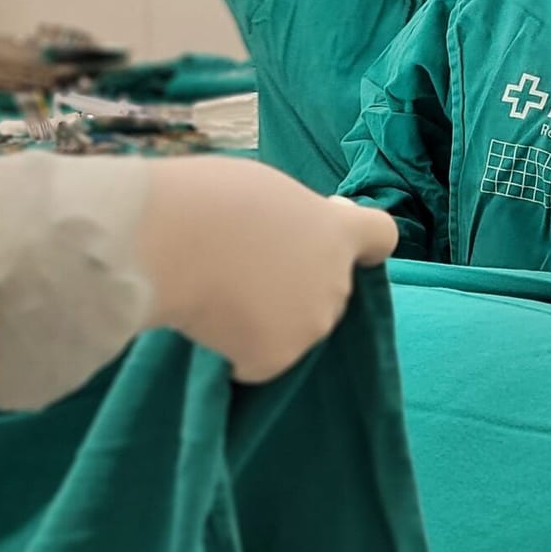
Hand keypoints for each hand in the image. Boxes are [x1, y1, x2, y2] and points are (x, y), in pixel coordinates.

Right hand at [139, 156, 395, 382]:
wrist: (169, 242)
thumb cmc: (207, 201)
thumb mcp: (264, 191)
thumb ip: (292, 220)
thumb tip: (290, 238)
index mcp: (336, 232)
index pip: (381, 236)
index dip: (361, 242)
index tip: (335, 240)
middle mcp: (335, 283)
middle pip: (328, 288)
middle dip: (298, 282)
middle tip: (244, 267)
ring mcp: (309, 326)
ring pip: (294, 328)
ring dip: (268, 318)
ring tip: (218, 292)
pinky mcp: (275, 361)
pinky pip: (258, 361)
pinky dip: (237, 351)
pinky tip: (208, 324)